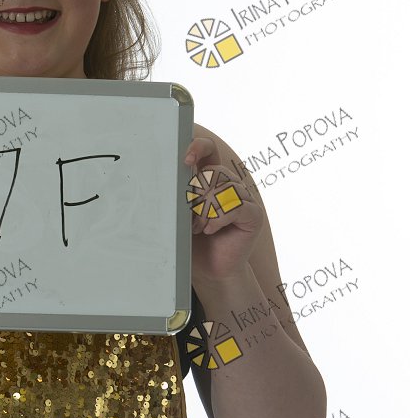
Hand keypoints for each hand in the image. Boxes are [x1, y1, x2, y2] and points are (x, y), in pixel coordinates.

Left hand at [184, 136, 263, 282]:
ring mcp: (244, 199)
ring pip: (224, 187)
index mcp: (211, 179)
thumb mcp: (178, 216)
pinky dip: (219, 217)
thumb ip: (176, 196)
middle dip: (197, 193)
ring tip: (197, 227)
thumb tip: (162, 177)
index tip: (185, 159)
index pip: (209, 149)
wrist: (208, 270)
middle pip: (215, 170)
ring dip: (205, 209)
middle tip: (188, 216)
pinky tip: (210, 229)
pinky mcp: (253, 215)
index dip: (199, 147)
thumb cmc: (191, 242)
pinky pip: (236, 205)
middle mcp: (230, 185)